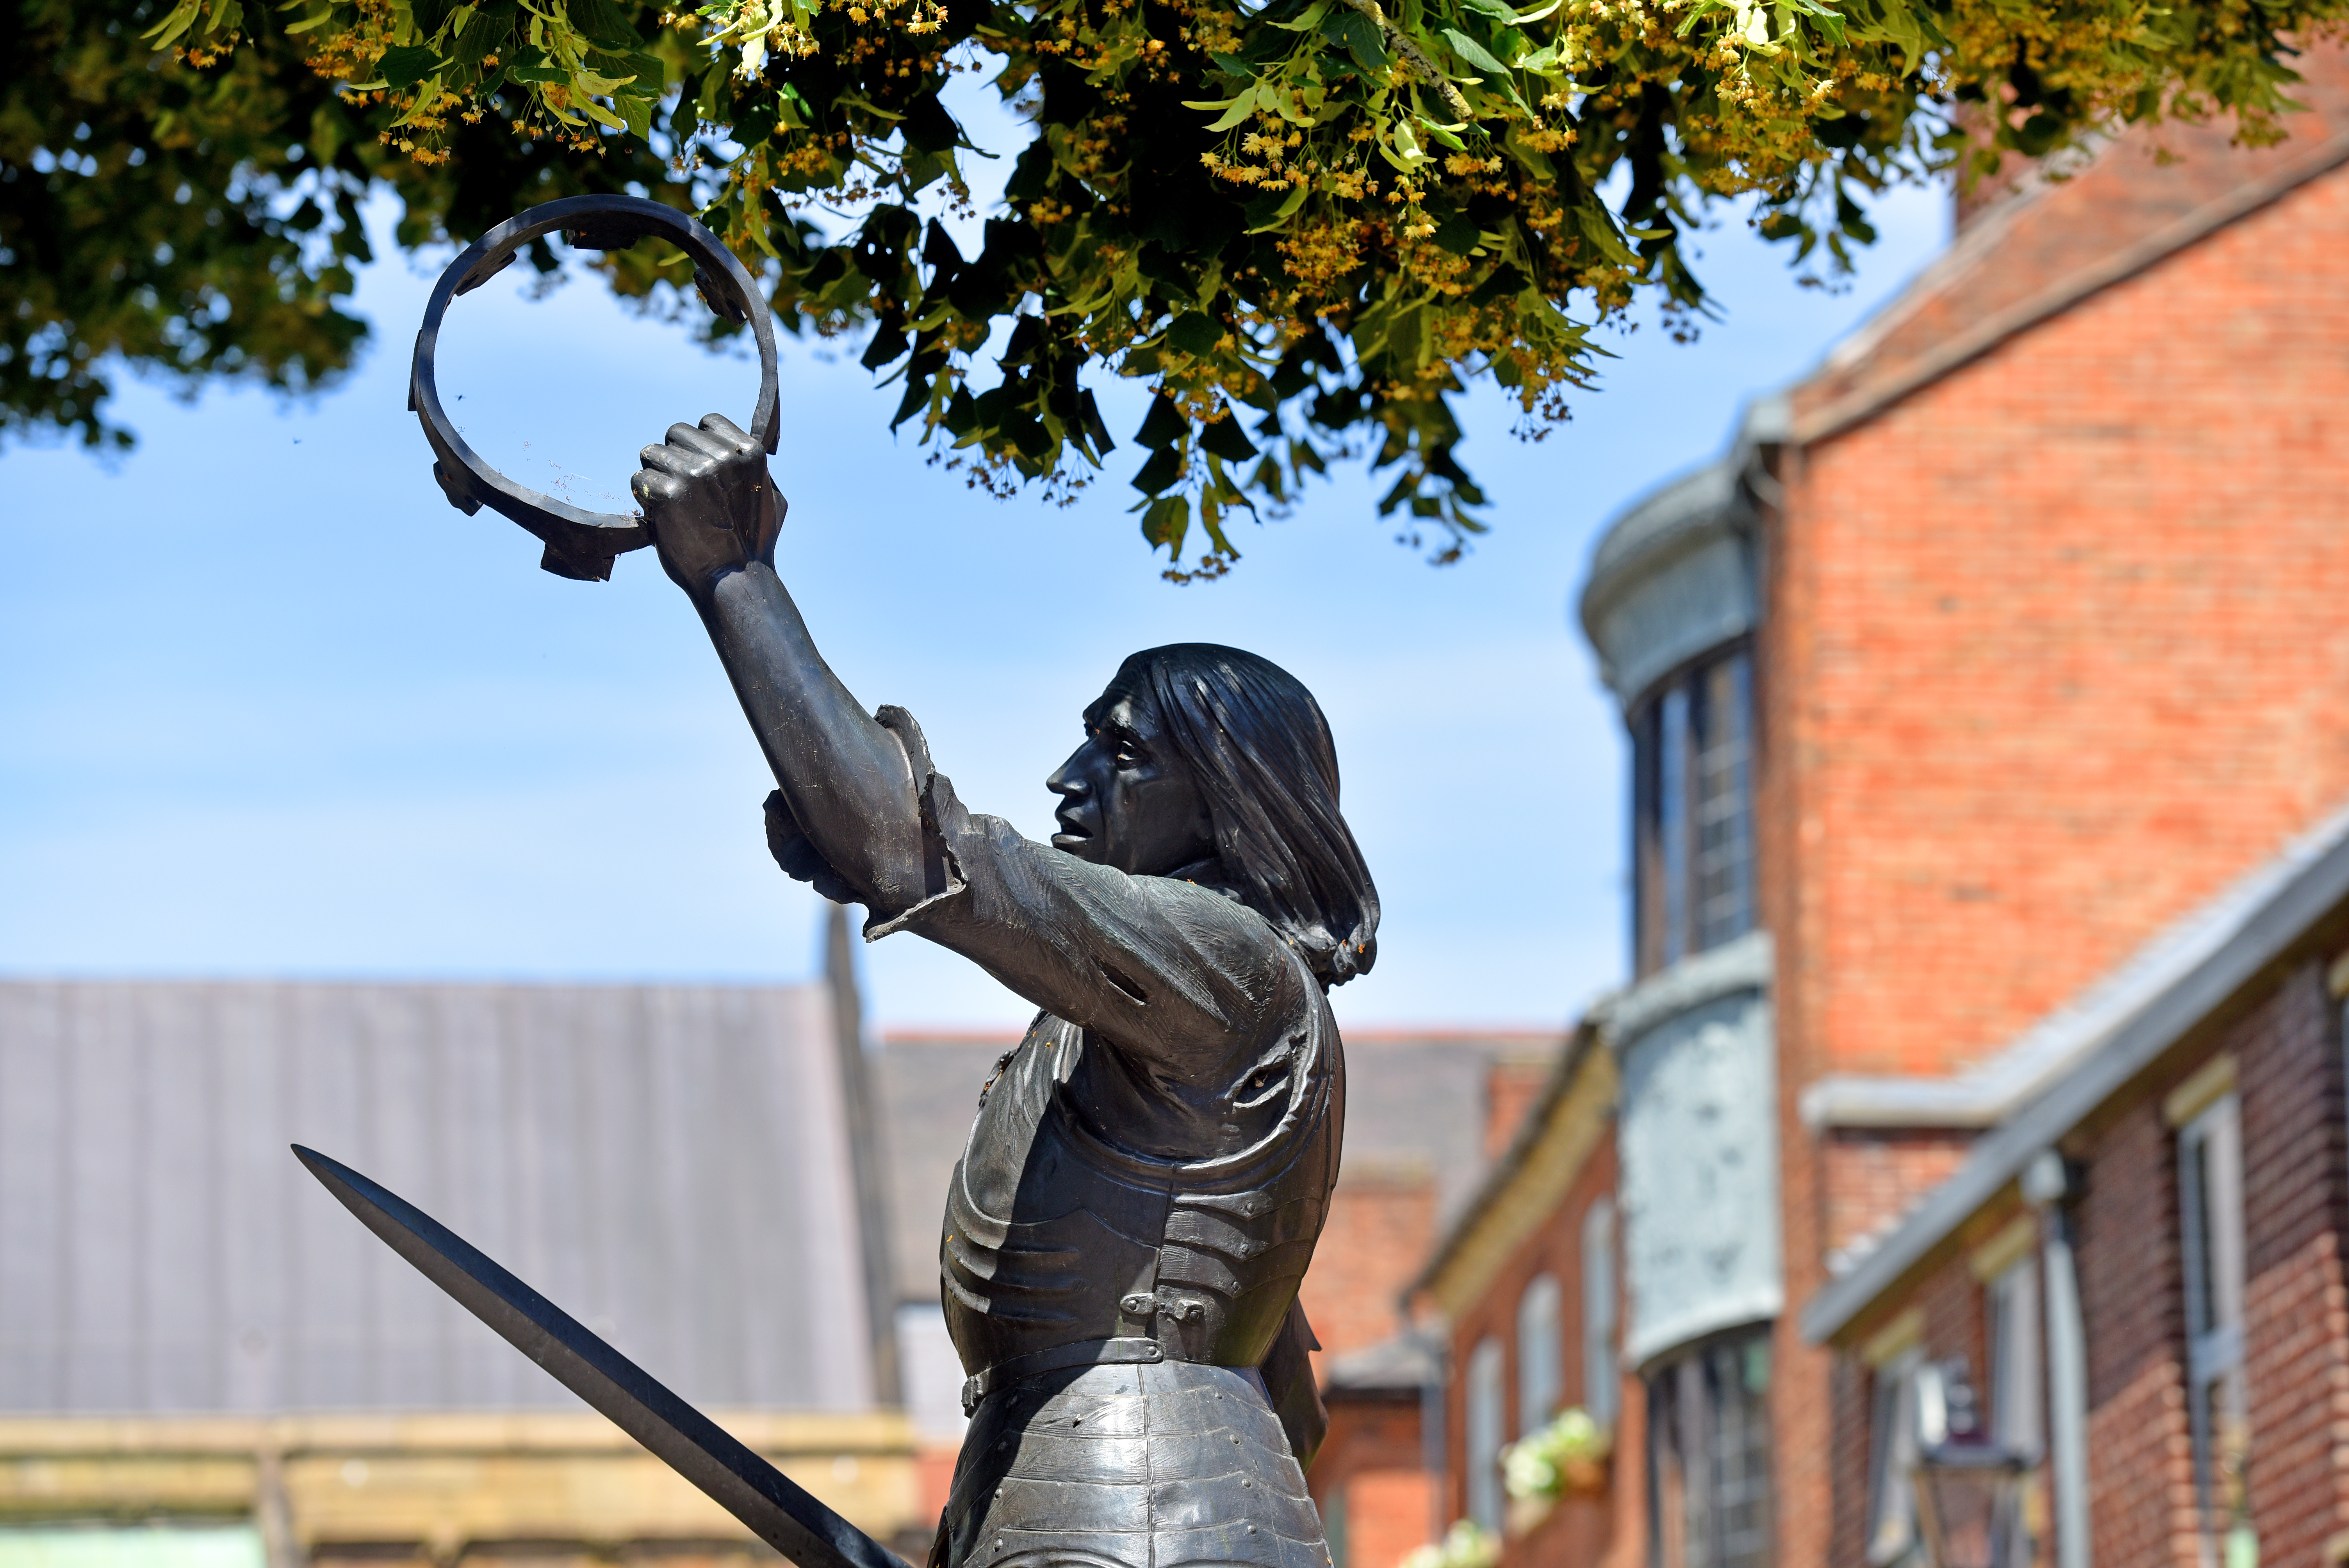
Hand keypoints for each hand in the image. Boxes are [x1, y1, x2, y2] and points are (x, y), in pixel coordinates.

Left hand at [631, 413, 783, 593]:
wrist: (734, 579)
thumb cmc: (754, 544)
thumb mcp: (771, 497)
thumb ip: (750, 469)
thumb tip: (734, 449)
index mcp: (748, 452)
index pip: (708, 421)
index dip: (699, 442)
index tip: (699, 461)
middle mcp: (721, 458)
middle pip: (676, 433)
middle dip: (674, 455)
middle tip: (679, 484)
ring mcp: (693, 474)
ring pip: (652, 453)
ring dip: (656, 474)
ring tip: (668, 500)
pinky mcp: (667, 494)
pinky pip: (640, 479)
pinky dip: (644, 497)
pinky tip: (659, 513)